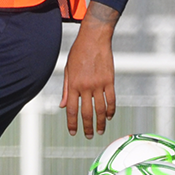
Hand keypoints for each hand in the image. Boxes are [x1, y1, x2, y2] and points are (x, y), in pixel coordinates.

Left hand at [60, 3, 117, 138]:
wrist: (94, 38)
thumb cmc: (78, 52)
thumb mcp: (68, 70)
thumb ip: (66, 89)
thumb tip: (63, 106)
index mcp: (73, 84)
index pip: (71, 109)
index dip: (72, 123)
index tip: (73, 133)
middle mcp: (85, 86)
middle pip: (86, 113)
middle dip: (87, 127)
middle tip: (89, 136)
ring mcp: (98, 84)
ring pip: (101, 109)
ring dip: (101, 122)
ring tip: (100, 131)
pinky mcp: (110, 80)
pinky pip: (112, 99)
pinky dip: (111, 110)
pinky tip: (109, 117)